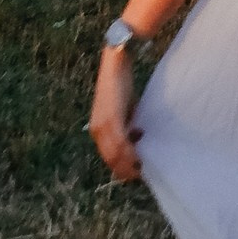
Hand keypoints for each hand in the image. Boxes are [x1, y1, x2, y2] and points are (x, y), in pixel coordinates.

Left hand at [88, 46, 142, 184]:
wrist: (116, 64)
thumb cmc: (120, 84)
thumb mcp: (123, 109)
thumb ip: (127, 124)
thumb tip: (136, 137)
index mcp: (98, 128)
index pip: (107, 155)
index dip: (120, 166)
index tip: (134, 172)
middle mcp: (96, 129)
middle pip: (110, 159)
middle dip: (124, 170)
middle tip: (140, 174)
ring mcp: (102, 125)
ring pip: (114, 154)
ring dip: (127, 164)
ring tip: (141, 168)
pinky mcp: (111, 119)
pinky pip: (120, 143)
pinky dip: (129, 153)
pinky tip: (138, 156)